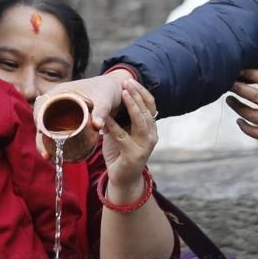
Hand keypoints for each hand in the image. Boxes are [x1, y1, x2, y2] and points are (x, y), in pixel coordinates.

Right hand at [34, 69, 135, 158]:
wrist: (116, 91)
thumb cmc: (108, 91)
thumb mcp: (105, 100)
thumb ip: (101, 112)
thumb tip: (97, 127)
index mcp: (61, 92)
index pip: (41, 105)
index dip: (38, 119)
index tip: (41, 134)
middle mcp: (57, 102)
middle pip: (41, 120)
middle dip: (41, 138)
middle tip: (46, 155)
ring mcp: (61, 112)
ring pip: (48, 128)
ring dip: (46, 143)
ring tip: (50, 158)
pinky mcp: (67, 121)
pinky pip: (57, 132)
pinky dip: (56, 143)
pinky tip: (58, 155)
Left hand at [102, 79, 158, 200]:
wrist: (123, 178)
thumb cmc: (121, 151)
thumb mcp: (123, 130)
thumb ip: (123, 117)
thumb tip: (112, 97)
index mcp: (150, 127)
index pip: (151, 105)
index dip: (142, 92)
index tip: (129, 80)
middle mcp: (151, 135)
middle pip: (146, 110)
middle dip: (137, 94)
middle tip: (126, 82)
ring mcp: (145, 145)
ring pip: (140, 121)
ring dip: (132, 105)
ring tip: (123, 94)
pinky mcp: (134, 155)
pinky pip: (122, 136)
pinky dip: (113, 126)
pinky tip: (105, 118)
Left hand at [225, 69, 257, 157]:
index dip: (250, 73)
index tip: (240, 70)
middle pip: (253, 96)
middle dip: (237, 88)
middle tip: (228, 82)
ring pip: (249, 114)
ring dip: (236, 106)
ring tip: (230, 99)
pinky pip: (254, 133)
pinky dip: (244, 126)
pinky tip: (240, 120)